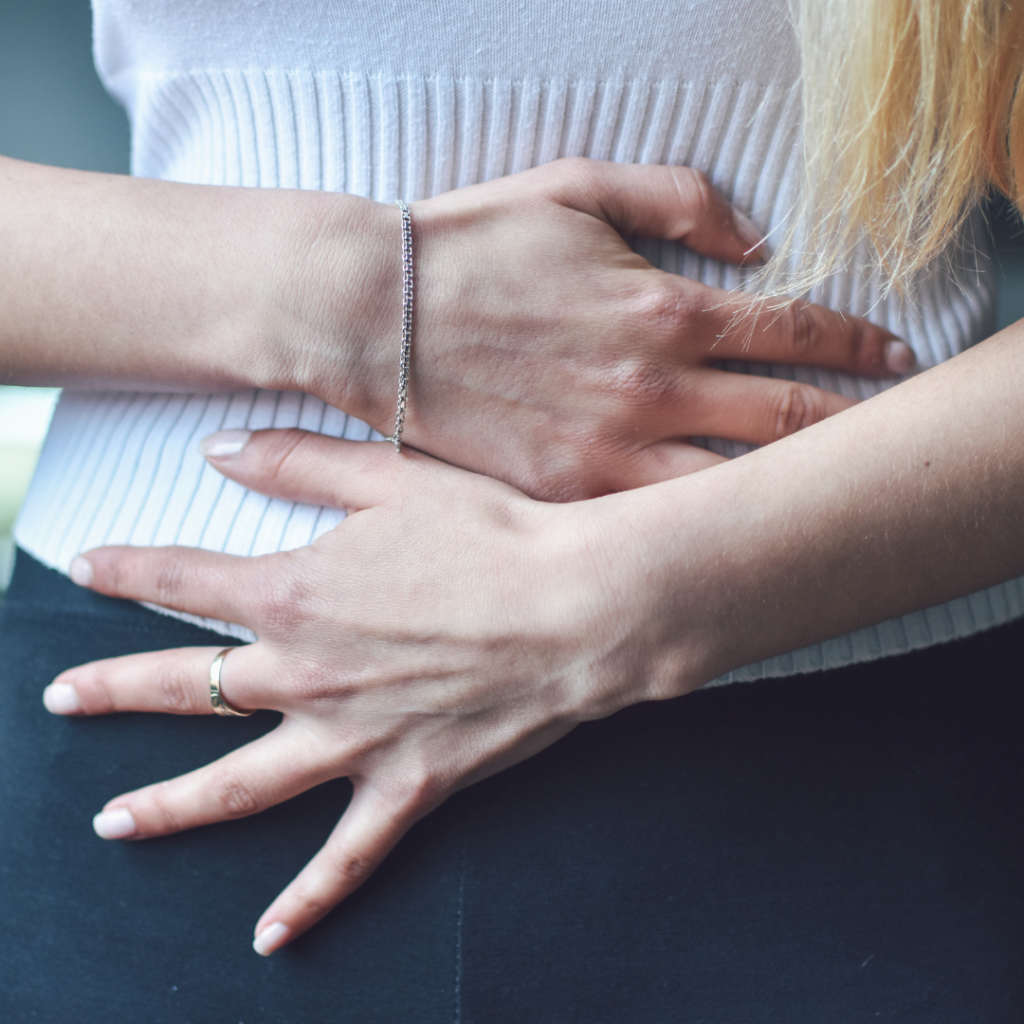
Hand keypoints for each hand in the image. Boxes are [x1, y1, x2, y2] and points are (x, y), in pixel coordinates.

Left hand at [44, 429, 686, 953]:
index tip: (87, 566)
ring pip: (237, 785)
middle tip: (61, 700)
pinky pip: (347, 855)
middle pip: (185, 688)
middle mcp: (306, 676)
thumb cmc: (491, 535)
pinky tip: (270, 933)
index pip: (182, 578)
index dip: (126, 568)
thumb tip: (217, 449)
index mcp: (297, 595)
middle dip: (113, 690)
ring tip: (115, 823)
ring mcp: (352, 740)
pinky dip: (308, 898)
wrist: (577, 608)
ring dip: (167, 806)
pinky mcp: (408, 783)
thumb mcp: (391, 478)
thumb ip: (296, 463)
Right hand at [311, 158, 912, 499]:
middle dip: (852, 425)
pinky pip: (654, 518)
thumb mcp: (576, 187)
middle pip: (788, 419)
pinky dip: (702, 524)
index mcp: (664, 309)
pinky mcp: (564, 493)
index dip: (860, 344)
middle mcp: (651, 389)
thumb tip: (754, 238)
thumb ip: (679, 200)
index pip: (797, 331)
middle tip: (885, 435)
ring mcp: (609, 451)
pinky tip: (728, 531)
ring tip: (823, 492)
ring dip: (789, 487)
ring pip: (732, 483)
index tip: (893, 357)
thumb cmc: (471, 245)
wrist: (372, 315)